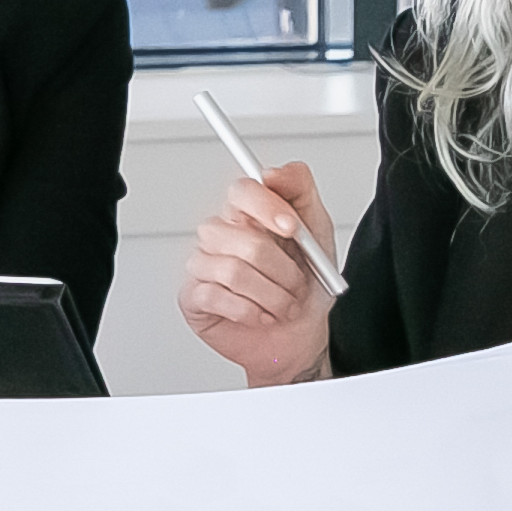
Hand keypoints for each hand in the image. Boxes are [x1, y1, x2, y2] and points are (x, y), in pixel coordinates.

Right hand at [177, 163, 339, 387]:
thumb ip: (300, 191)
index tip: (292, 229)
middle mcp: (221, 236)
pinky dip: (250, 311)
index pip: (242, 190)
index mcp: (248, 215)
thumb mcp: (318, 233)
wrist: (300, 339)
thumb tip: (275, 171)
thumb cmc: (306, 288)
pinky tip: (261, 315)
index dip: (267, 207)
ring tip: (282, 305)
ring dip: (271, 294)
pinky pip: (216, 296)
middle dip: (281, 268)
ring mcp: (203, 265)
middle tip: (296, 283)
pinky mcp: (193, 296)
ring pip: (233, 270)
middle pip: (241, 236)